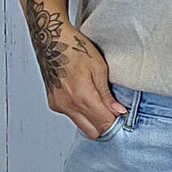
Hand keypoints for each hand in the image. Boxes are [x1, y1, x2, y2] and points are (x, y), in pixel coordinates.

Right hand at [26, 1, 126, 138]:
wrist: (50, 39)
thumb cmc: (74, 48)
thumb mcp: (99, 68)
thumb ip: (107, 95)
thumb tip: (118, 112)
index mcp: (82, 96)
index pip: (104, 124)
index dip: (116, 123)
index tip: (121, 117)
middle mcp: (69, 105)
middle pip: (93, 132)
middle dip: (104, 126)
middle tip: (111, 113)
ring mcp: (59, 106)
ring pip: (82, 126)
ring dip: (93, 120)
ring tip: (98, 103)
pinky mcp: (54, 104)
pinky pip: (72, 117)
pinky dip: (82, 113)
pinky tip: (84, 98)